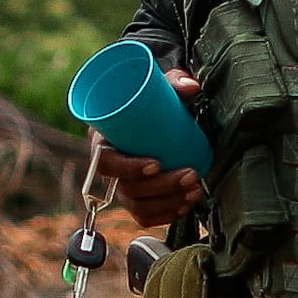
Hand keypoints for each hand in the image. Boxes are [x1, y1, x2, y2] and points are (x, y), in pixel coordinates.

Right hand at [103, 71, 209, 228]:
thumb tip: (192, 86)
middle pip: (126, 188)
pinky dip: (164, 215)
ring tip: (194, 190)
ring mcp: (122, 185)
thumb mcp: (160, 87)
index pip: (104, 162)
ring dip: (168, 202)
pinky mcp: (137, 198)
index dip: (128, 168)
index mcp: (103, 140)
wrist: (156, 116)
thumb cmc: (150, 103)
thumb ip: (175, 81)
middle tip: (191, 175)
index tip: (156, 163)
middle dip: (161, 187)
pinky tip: (184, 206)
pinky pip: (143, 216)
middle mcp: (110, 167)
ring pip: (137, 205)